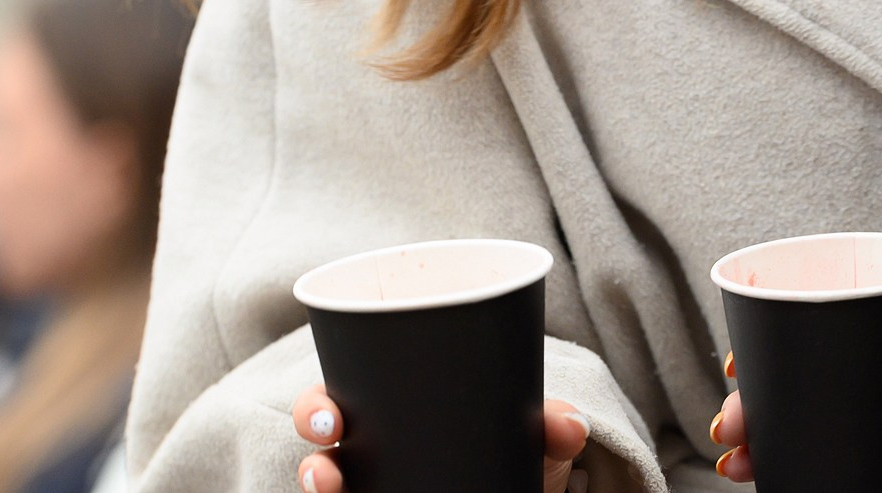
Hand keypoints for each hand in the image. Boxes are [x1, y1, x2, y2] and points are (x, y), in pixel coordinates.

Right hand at [289, 387, 589, 492]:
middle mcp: (370, 451)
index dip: (316, 404)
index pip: (338, 397)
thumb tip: (570, 427)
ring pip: (324, 484)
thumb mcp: (533, 436)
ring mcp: (372, 487)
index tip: (326, 415)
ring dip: (317, 483)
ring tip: (326, 487)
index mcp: (392, 410)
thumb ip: (553, 425)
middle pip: (319, 440)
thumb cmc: (515, 454)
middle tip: (329, 434)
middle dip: (311, 440)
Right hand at [710, 307, 881, 492]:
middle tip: (731, 426)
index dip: (775, 346)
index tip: (739, 365)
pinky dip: (814, 482)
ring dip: (772, 447)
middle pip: (805, 389)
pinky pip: (849, 476)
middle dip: (759, 405)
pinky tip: (782, 487)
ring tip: (738, 463)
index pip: (825, 330)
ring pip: (815, 435)